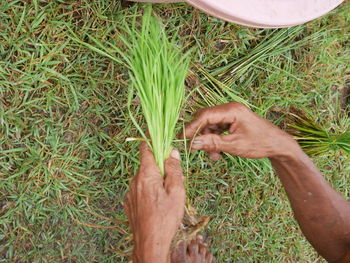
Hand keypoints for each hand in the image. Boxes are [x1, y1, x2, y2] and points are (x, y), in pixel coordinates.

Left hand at [124, 142, 184, 262]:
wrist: (149, 242)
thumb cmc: (165, 218)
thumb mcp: (176, 192)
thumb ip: (173, 170)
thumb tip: (172, 151)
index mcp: (146, 174)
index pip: (146, 149)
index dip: (153, 142)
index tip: (160, 140)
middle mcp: (134, 180)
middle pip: (146, 165)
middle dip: (158, 167)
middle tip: (171, 180)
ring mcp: (130, 192)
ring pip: (143, 179)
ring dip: (153, 181)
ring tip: (164, 197)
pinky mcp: (129, 203)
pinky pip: (139, 190)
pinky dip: (147, 192)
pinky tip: (156, 205)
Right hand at [183, 102, 297, 158]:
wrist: (277, 145)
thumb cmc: (259, 144)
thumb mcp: (234, 145)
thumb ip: (212, 143)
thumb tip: (192, 143)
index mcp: (232, 110)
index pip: (204, 116)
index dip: (191, 128)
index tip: (182, 139)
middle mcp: (229, 108)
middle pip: (205, 119)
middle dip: (199, 135)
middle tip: (195, 149)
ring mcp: (230, 114)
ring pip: (209, 125)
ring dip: (207, 140)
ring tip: (214, 156)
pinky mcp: (231, 121)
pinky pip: (216, 129)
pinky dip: (214, 140)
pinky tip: (218, 152)